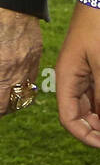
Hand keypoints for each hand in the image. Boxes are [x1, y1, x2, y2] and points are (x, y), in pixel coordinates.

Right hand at [55, 3, 99, 146]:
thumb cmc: (99, 27)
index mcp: (67, 78)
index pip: (69, 119)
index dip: (86, 136)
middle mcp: (73, 80)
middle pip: (80, 116)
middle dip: (98, 129)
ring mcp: (84, 75)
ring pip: (92, 108)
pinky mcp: (95, 70)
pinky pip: (98, 95)